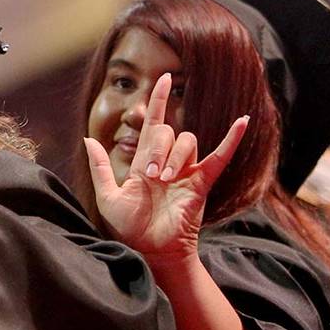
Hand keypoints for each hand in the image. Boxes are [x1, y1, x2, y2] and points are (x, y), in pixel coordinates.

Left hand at [83, 73, 247, 261]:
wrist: (151, 250)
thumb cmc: (130, 228)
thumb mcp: (108, 196)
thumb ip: (100, 167)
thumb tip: (87, 138)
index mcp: (146, 162)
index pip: (154, 124)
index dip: (158, 101)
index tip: (163, 79)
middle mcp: (168, 163)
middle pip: (168, 133)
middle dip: (157, 149)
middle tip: (151, 176)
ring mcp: (187, 172)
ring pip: (187, 143)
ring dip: (174, 157)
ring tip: (164, 180)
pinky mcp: (201, 184)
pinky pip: (219, 157)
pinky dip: (231, 140)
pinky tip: (242, 121)